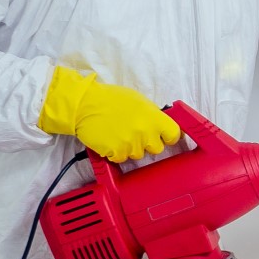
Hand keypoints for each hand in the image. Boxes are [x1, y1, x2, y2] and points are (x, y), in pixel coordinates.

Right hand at [38, 66, 180, 162]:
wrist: (84, 104)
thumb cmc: (110, 99)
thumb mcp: (138, 101)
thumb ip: (152, 114)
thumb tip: (160, 125)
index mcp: (154, 117)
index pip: (173, 134)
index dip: (169, 136)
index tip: (164, 137)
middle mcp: (145, 132)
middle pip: (157, 149)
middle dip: (148, 143)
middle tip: (135, 133)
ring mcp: (131, 144)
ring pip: (138, 155)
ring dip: (130, 147)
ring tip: (119, 133)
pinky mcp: (117, 153)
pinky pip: (122, 158)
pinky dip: (116, 152)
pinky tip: (110, 139)